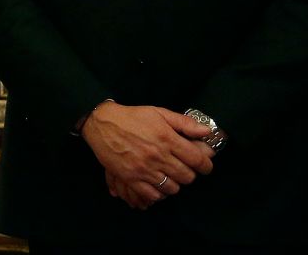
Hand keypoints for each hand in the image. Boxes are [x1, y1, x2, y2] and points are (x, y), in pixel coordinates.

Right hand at [82, 102, 213, 208]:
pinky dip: (158, 193)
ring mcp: (144, 169)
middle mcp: (158, 156)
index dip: (206, 165)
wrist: (101, 123)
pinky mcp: (131, 178)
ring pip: (172, 188)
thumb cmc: (132, 117)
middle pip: (187, 177)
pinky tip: (156, 184)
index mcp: (167, 138)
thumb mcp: (158, 112)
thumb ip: (184, 122)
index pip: (197, 160)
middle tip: (183, 168)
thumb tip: (207, 131)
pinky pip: (153, 195)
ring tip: (169, 176)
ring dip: (174, 184)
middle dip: (189, 174)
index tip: (204, 165)